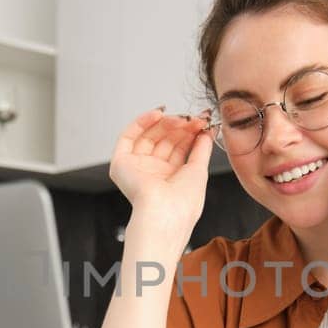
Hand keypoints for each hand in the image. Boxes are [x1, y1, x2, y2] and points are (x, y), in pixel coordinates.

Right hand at [109, 108, 213, 241]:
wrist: (165, 213)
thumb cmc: (184, 202)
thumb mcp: (199, 170)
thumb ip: (202, 148)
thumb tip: (207, 131)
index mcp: (171, 178)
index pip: (179, 148)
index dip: (190, 132)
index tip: (203, 120)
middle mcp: (153, 173)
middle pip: (164, 140)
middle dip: (180, 126)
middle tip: (193, 118)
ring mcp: (137, 168)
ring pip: (148, 136)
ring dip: (165, 123)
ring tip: (181, 118)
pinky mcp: (121, 164)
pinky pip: (128, 137)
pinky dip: (142, 122)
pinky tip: (158, 114)